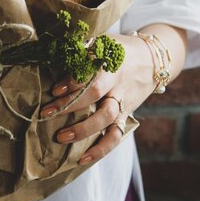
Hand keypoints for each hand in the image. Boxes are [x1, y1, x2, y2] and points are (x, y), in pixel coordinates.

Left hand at [39, 33, 155, 164]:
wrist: (153, 60)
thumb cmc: (119, 50)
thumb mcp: (103, 41)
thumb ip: (82, 48)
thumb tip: (53, 51)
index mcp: (109, 61)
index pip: (91, 71)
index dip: (73, 81)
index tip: (55, 89)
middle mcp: (117, 81)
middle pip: (96, 94)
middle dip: (70, 105)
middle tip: (46, 113)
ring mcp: (123, 100)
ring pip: (107, 117)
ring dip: (83, 129)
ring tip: (61, 137)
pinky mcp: (126, 115)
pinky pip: (115, 135)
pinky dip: (101, 149)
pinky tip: (83, 159)